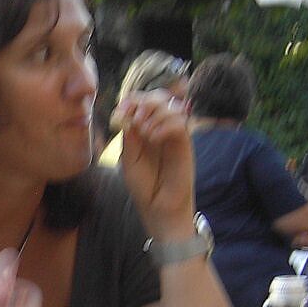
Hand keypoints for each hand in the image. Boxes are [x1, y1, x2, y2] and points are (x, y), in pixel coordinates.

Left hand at [116, 89, 196, 239]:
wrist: (159, 208)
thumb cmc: (144, 186)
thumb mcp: (129, 160)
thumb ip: (130, 138)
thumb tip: (127, 115)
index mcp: (144, 130)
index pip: (142, 103)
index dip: (133, 100)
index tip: (122, 108)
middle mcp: (160, 128)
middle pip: (159, 98)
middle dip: (145, 102)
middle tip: (135, 118)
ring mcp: (173, 135)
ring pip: (171, 107)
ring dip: (155, 113)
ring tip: (146, 134)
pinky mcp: (185, 144)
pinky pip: (180, 123)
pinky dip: (165, 125)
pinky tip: (154, 138)